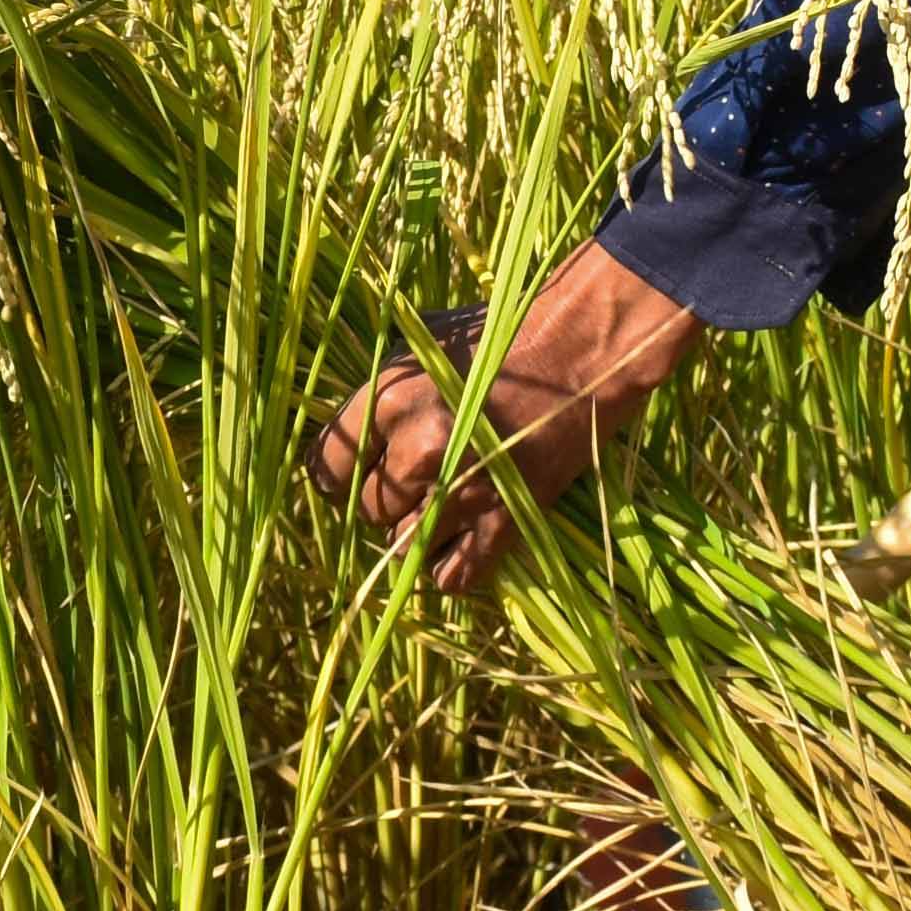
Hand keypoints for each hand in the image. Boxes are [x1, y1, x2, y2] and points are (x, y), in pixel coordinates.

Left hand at [314, 238, 705, 592]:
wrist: (583, 350)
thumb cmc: (502, 335)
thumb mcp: (425, 342)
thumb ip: (381, 389)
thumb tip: (348, 430)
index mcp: (391, 399)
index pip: (327, 464)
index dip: (337, 468)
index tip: (353, 467)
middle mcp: (419, 449)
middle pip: (367, 507)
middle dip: (383, 495)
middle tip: (410, 476)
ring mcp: (463, 490)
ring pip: (403, 544)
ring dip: (414, 529)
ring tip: (435, 503)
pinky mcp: (505, 520)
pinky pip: (455, 574)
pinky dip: (448, 565)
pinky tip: (456, 539)